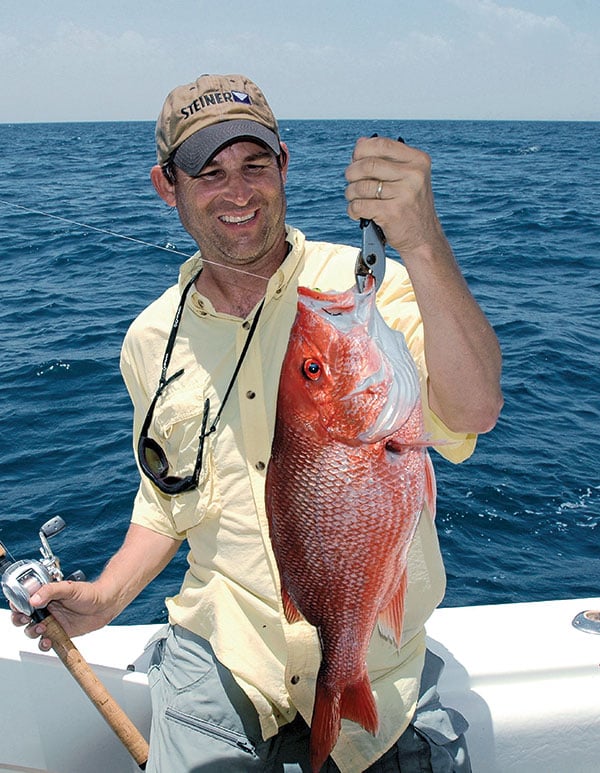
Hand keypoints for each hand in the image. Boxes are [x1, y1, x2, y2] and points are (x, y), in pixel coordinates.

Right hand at [10, 579, 111, 651]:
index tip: (21, 608)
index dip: (18, 605)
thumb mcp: (69, 588)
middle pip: (23, 617)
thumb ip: (50, 591)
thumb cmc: (89, 592)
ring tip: (42, 628)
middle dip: (20, 620)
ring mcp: (52, 622)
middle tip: (26, 619)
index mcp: (45, 595)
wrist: (106, 605)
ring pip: (32, 631)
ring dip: (32, 632)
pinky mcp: (59, 633)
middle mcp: (46, 609)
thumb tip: (33, 599)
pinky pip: (45, 642)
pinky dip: (43, 644)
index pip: (24, 600)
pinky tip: (48, 641)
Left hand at [345, 136, 443, 258]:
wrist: (423, 238)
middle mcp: (414, 175)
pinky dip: (353, 209)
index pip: (382, 144)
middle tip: (350, 180)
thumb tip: (360, 143)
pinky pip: (360, 205)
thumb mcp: (407, 178)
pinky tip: (356, 212)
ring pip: (361, 186)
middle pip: (368, 165)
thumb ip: (386, 160)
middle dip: (352, 172)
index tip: (355, 158)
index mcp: (418, 160)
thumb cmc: (410, 206)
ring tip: (353, 197)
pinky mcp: (392, 213)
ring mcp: (404, 194)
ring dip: (350, 193)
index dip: (362, 149)